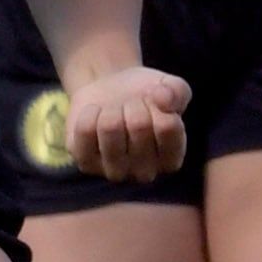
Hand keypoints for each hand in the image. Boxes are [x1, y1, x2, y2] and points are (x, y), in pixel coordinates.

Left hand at [62, 63, 191, 183]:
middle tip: (131, 106)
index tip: (154, 99)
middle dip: (134, 103)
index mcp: (171, 160)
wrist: (110, 94)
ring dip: (112, 109)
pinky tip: (96, 116)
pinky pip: (85, 129)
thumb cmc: (147, 96)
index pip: (168, 127)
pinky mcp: (86, 163)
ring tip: (114, 112)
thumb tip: (163, 98)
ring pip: (110, 127)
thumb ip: (177, 91)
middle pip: (139, 124)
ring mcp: (114, 172)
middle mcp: (145, 173)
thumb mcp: (170, 87)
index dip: (160, 101)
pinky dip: (90, 112)